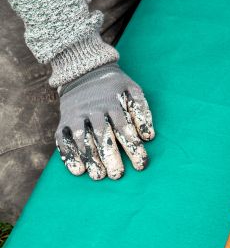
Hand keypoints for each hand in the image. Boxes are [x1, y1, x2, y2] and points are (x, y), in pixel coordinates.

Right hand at [55, 63, 154, 179]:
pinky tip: (77, 170)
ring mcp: (77, 115)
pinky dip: (68, 155)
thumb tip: (148, 136)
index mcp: (113, 103)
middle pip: (103, 136)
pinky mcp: (64, 120)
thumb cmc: (115, 86)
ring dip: (90, 159)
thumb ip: (141, 109)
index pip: (125, 128)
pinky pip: (63, 139)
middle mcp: (94, 110)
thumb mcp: (132, 89)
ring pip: (83, 139)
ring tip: (98, 176)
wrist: (84, 71)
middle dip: (110, 156)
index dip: (133, 147)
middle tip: (118, 175)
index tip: (141, 165)